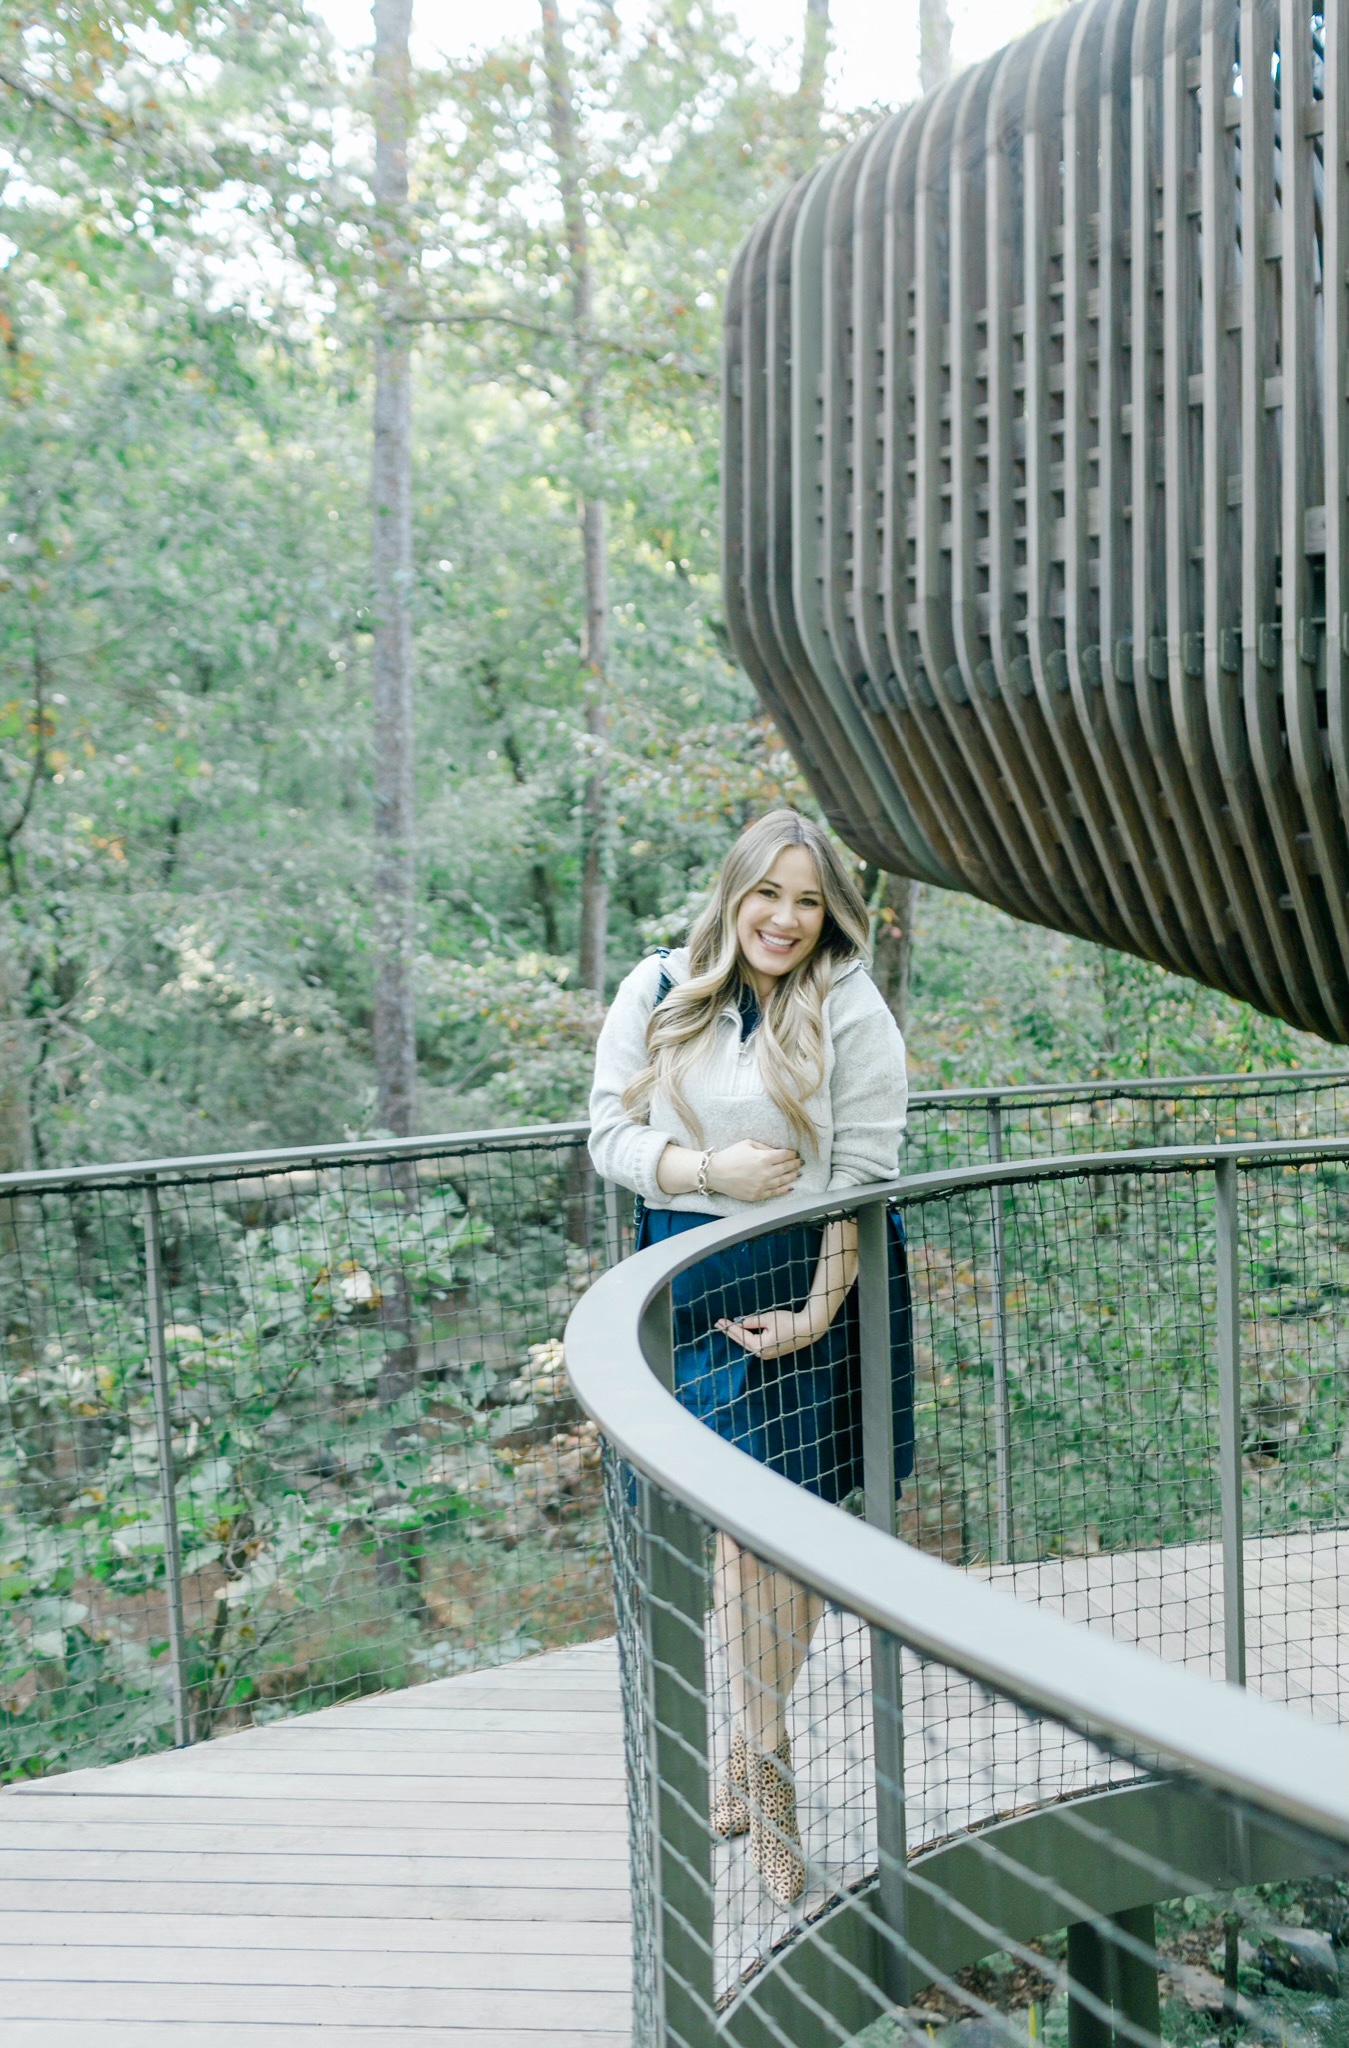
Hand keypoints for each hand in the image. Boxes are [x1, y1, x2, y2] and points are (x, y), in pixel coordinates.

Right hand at [708, 1140, 801, 1202]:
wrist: (715, 1173)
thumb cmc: (730, 1156)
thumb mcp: (747, 1144)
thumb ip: (764, 1147)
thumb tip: (777, 1151)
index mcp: (763, 1158)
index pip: (784, 1155)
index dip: (791, 1154)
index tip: (794, 1153)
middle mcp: (765, 1173)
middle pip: (786, 1168)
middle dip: (795, 1164)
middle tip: (800, 1162)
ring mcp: (762, 1186)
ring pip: (783, 1181)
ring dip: (792, 1176)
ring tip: (798, 1173)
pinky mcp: (757, 1195)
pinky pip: (774, 1193)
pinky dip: (784, 1190)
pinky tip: (790, 1186)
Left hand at [716, 1305, 830, 1360]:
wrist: (808, 1329)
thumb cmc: (788, 1322)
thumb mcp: (768, 1318)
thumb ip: (752, 1322)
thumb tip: (740, 1323)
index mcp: (759, 1346)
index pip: (740, 1335)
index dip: (729, 1327)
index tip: (719, 1321)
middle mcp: (762, 1353)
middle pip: (742, 1341)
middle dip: (730, 1332)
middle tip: (718, 1324)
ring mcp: (767, 1354)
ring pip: (748, 1343)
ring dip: (738, 1335)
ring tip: (727, 1327)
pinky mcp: (772, 1351)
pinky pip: (755, 1344)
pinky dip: (748, 1338)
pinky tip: (742, 1332)